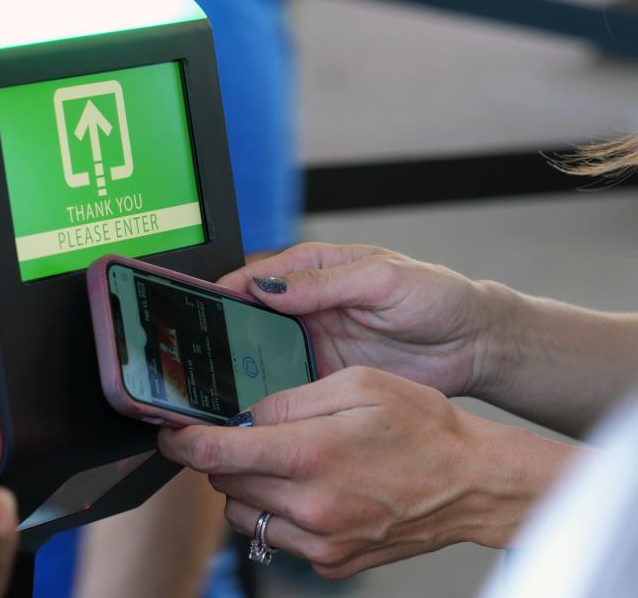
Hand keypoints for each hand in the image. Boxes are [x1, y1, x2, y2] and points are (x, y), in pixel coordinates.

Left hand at [158, 368, 575, 577]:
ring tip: (285, 463)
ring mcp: (322, 542)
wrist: (473, 483)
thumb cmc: (423, 426)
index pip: (217, 453)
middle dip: (223, 457)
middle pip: (224, 483)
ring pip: (243, 514)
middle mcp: (311, 506)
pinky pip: (276, 538)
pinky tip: (308, 490)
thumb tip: (244, 417)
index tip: (168, 432)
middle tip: (248, 436)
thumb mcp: (357, 384)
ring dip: (247, 487)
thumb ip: (289, 400)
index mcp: (313, 454)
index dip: (181, 441)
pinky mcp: (332, 563)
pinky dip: (276, 513)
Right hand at [219, 243, 503, 396]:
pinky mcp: (326, 377)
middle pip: (250, 318)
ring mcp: (314, 343)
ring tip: (218, 384)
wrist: (473, 346)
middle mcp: (307, 306)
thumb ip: (326, 282)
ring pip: (262, 354)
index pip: (257, 276)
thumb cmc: (437, 297)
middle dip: (225, 333)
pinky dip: (270, 395)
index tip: (202, 308)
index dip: (227, 291)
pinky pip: (289, 386)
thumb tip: (271, 286)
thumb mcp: (382, 279)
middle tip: (201, 354)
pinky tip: (256, 405)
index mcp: (315, 269)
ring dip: (242, 367)